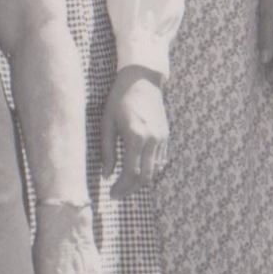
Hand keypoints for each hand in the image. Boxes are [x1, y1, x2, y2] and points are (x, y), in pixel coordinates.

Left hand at [102, 66, 167, 196]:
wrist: (142, 80)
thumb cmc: (119, 99)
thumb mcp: (107, 123)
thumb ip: (107, 151)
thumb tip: (106, 174)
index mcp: (135, 137)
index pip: (131, 173)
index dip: (121, 188)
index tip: (111, 194)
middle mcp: (152, 140)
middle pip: (146, 177)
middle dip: (131, 189)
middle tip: (118, 193)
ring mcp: (161, 138)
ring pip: (156, 170)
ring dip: (142, 181)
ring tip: (127, 184)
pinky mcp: (166, 135)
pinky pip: (161, 160)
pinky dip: (150, 170)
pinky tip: (138, 170)